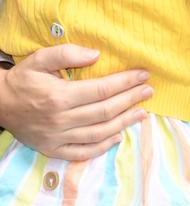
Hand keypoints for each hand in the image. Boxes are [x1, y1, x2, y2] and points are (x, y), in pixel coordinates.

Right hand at [0, 44, 151, 159]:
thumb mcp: (40, 59)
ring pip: (98, 133)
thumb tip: (96, 55)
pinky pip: (82, 152)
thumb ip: (67, 53)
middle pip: (105, 111)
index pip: (102, 90)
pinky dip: (102, 147)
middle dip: (131, 100)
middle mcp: (60, 120)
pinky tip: (118, 137)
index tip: (144, 75)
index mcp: (59, 96)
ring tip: (142, 113)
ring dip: (124, 123)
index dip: (126, 82)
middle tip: (149, 91)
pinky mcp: (52, 149)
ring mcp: (57, 137)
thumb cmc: (23, 79)